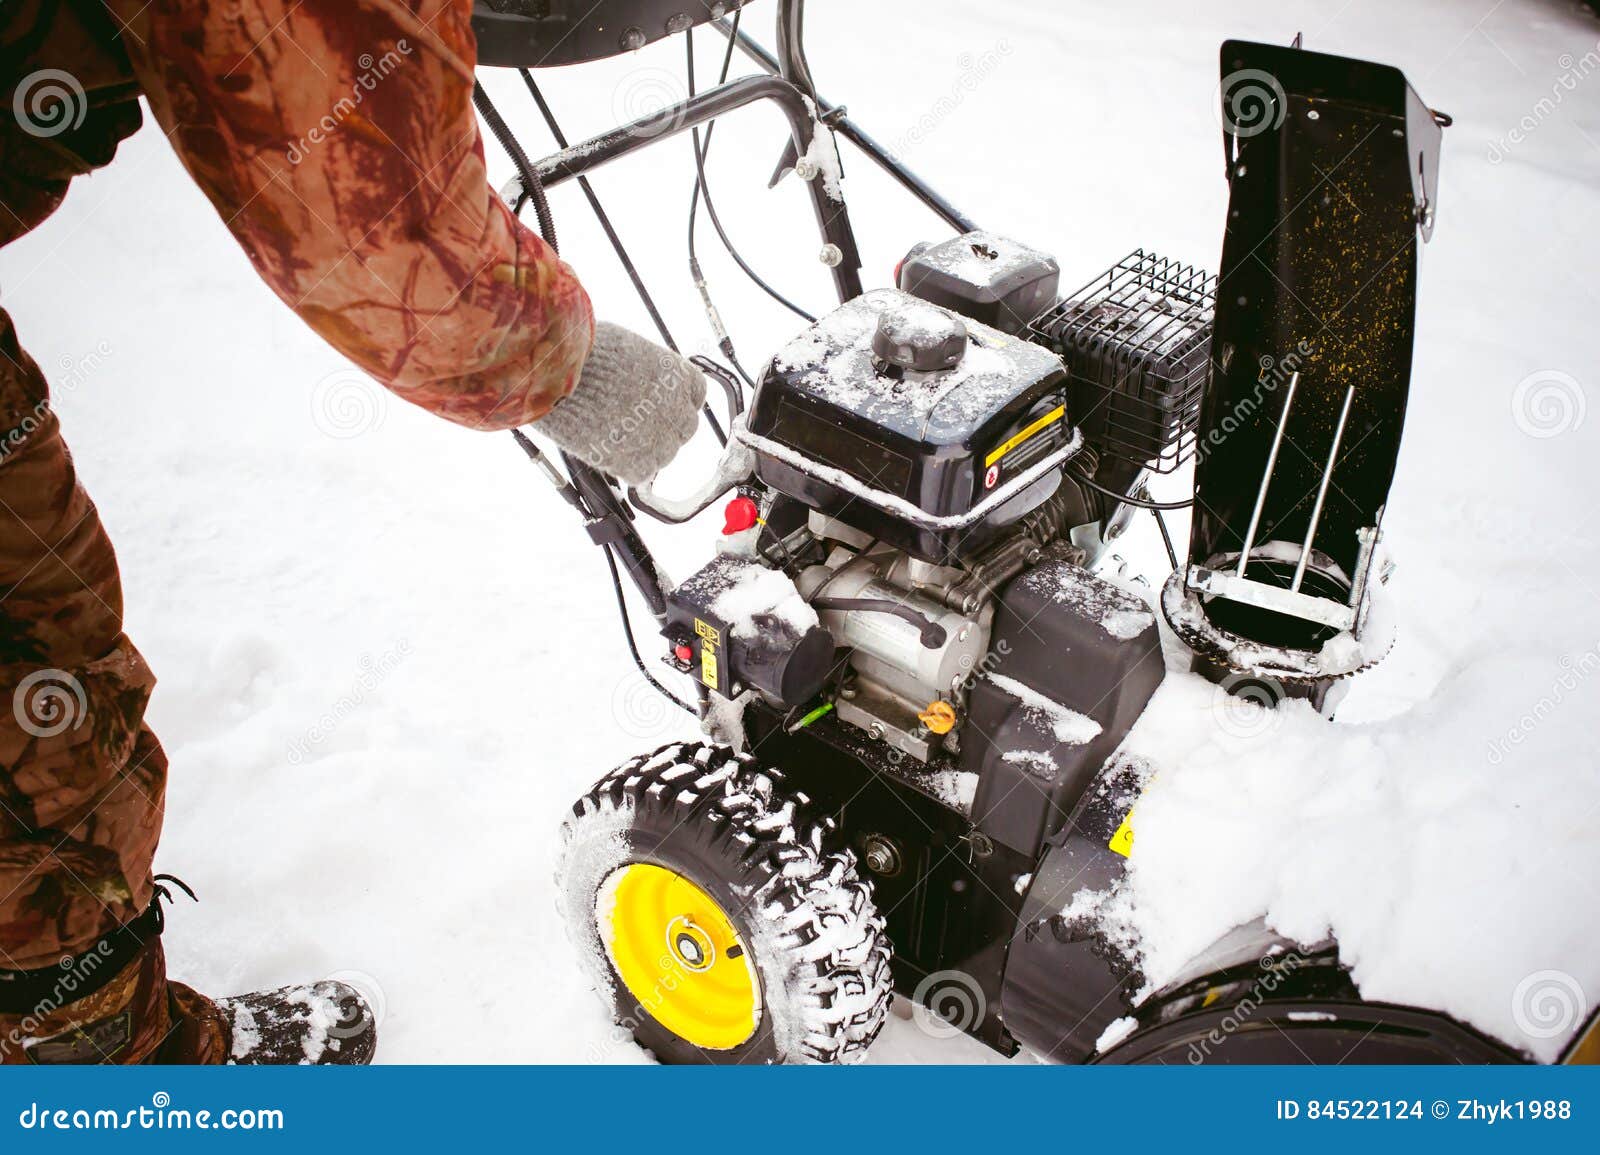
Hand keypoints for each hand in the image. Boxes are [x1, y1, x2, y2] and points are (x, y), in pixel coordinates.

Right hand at [533, 322, 706, 484]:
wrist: (560, 376)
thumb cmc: (585, 353)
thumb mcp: (626, 348)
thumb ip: (644, 368)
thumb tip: (639, 375)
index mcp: (677, 376)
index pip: (695, 395)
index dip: (678, 401)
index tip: (664, 404)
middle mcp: (675, 408)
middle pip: (685, 428)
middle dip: (666, 427)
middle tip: (638, 424)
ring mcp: (658, 439)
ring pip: (665, 455)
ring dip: (646, 449)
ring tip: (617, 437)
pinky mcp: (635, 463)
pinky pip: (641, 474)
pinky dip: (628, 467)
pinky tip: (610, 453)